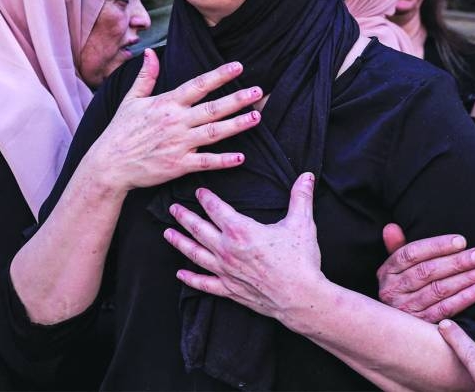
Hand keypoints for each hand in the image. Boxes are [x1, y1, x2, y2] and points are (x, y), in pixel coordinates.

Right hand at [84, 49, 263, 192]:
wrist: (109, 165)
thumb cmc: (120, 131)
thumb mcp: (130, 100)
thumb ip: (146, 77)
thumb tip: (150, 53)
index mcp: (166, 103)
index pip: (198, 85)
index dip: (219, 75)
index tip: (238, 67)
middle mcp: (176, 121)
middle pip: (212, 107)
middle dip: (237, 99)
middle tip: (258, 91)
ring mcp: (179, 143)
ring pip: (214, 132)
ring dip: (237, 125)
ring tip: (256, 117)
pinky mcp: (179, 165)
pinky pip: (206, 162)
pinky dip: (223, 160)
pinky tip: (240, 156)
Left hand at [163, 172, 323, 321]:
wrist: (300, 298)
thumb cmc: (300, 260)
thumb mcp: (301, 223)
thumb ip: (300, 197)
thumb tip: (306, 176)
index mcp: (241, 230)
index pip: (216, 209)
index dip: (206, 198)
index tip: (199, 191)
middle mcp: (227, 250)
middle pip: (199, 229)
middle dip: (184, 217)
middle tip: (173, 209)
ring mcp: (226, 271)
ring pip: (195, 254)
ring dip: (180, 242)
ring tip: (167, 234)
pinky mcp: (229, 290)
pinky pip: (204, 283)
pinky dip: (191, 278)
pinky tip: (180, 274)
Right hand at [377, 224, 474, 322]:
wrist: (397, 327)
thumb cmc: (403, 286)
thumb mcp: (395, 267)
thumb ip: (396, 246)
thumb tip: (391, 227)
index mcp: (387, 271)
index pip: (411, 253)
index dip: (437, 246)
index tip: (462, 241)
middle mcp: (393, 290)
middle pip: (427, 271)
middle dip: (457, 261)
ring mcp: (406, 309)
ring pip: (438, 290)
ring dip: (466, 278)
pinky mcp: (421, 325)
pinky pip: (445, 310)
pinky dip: (464, 298)